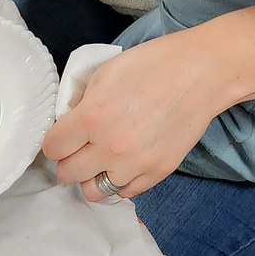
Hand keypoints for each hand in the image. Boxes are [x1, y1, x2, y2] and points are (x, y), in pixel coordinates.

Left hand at [43, 35, 217, 199]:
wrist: (202, 72)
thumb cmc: (155, 63)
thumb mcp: (107, 72)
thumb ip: (83, 102)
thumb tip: (70, 123)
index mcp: (93, 117)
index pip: (52, 147)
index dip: (56, 138)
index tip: (65, 133)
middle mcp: (110, 147)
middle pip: (67, 174)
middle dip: (70, 158)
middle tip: (83, 143)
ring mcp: (135, 165)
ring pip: (93, 191)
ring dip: (93, 174)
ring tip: (104, 156)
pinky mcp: (157, 173)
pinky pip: (125, 192)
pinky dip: (121, 179)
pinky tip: (127, 159)